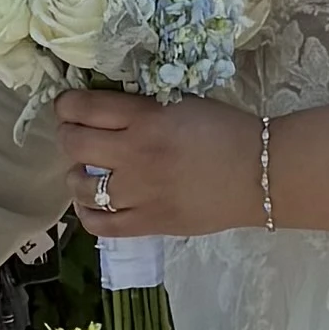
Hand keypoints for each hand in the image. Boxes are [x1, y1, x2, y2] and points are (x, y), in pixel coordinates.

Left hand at [57, 91, 257, 238]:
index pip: (84, 108)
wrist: (262, 173)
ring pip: (80, 186)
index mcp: (146, 118)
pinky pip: (101, 225)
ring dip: (76, 175)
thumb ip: (141, 107)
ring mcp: (141, 192)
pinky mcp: (150, 223)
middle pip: (74, 144)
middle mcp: (136, 154)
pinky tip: (92, 204)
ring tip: (86, 172)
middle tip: (76, 137)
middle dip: (68, 137)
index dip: (66, 105)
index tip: (67, 107)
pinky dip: (87, 214)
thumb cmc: (226, 131)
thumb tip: (101, 108)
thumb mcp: (181, 104)